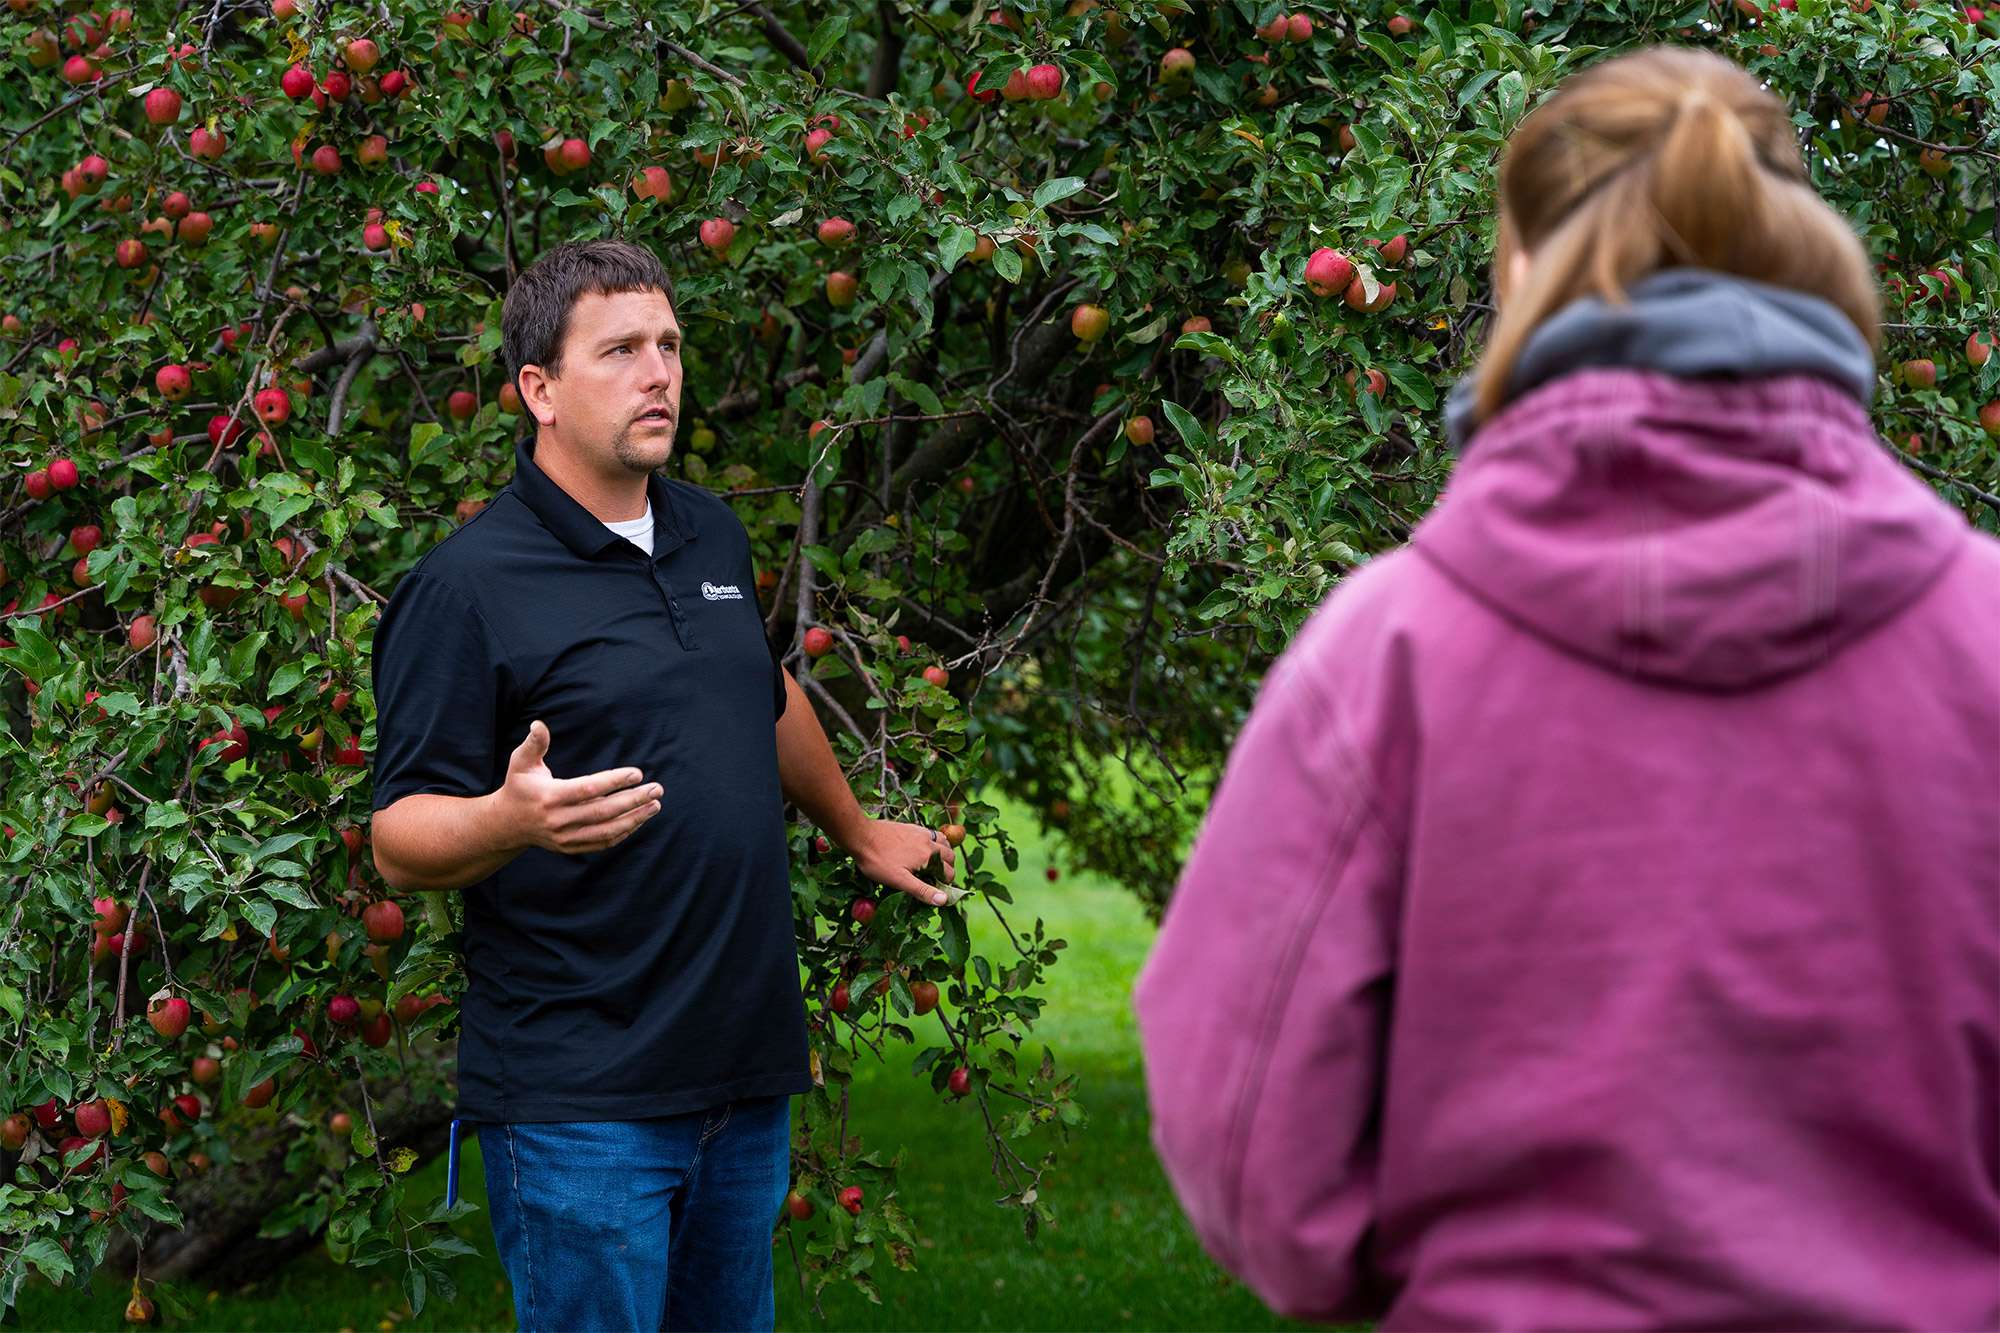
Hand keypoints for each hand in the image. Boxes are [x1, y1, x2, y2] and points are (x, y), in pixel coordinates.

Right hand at [495, 719, 662, 855]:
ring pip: (607, 831)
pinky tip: (639, 819)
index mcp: (549, 797)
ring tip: (655, 804)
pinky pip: (602, 842)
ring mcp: (565, 837)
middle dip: (633, 800)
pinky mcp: (570, 847)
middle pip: (603, 812)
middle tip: (657, 789)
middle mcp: (558, 820)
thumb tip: (539, 724)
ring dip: (635, 819)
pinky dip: (623, 832)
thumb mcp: (521, 762)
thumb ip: (534, 744)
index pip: (588, 789)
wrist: (507, 824)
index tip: (638, 773)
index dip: (614, 781)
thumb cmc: (520, 786)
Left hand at [849, 819, 957, 906]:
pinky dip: (935, 842)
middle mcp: (929, 842)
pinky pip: (932, 834)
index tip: (936, 891)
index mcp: (928, 856)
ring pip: (943, 842)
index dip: (945, 884)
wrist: (861, 836)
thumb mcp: (899, 880)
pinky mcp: (912, 827)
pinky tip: (923, 849)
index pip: (949, 873)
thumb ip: (922, 890)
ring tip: (934, 864)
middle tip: (936, 879)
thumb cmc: (878, 861)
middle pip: (950, 856)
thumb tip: (944, 900)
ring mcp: (921, 832)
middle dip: (948, 869)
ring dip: (944, 854)